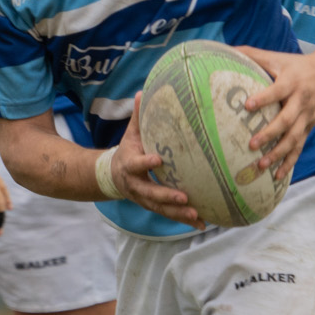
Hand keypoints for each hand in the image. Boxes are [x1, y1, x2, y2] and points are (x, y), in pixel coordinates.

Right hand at [116, 98, 198, 225]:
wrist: (112, 176)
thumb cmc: (128, 150)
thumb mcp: (130, 134)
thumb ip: (138, 116)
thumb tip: (142, 91)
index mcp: (129, 164)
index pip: (136, 164)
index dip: (145, 163)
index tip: (158, 160)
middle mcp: (136, 185)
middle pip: (150, 193)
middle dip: (167, 196)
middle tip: (183, 197)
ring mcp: (144, 198)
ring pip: (161, 208)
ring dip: (178, 213)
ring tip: (197, 215)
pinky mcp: (153, 206)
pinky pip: (169, 214)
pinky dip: (185, 220)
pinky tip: (202, 224)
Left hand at [236, 47, 314, 180]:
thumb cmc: (298, 65)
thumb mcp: (278, 57)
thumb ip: (253, 55)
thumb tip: (226, 51)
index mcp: (292, 82)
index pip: (277, 91)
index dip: (264, 98)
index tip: (247, 106)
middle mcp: (301, 100)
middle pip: (287, 120)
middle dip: (270, 134)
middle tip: (252, 145)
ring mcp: (307, 116)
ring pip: (294, 138)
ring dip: (278, 153)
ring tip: (262, 165)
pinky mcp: (309, 127)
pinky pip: (300, 147)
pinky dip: (290, 162)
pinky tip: (278, 175)